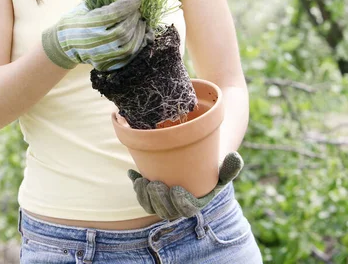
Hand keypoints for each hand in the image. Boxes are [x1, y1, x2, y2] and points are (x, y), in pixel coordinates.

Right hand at [42, 0, 153, 69]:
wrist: (64, 45)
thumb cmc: (76, 21)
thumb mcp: (85, 6)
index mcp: (88, 24)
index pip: (115, 13)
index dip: (129, 4)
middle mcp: (95, 41)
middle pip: (124, 29)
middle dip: (135, 16)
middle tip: (139, 9)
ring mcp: (101, 56)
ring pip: (129, 45)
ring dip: (139, 31)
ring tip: (141, 21)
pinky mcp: (107, 64)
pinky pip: (128, 56)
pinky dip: (138, 44)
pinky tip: (141, 34)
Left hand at [128, 151, 243, 219]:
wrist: (198, 161)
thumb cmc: (212, 165)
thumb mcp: (223, 167)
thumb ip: (230, 166)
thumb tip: (236, 157)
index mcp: (197, 202)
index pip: (188, 209)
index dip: (181, 203)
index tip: (176, 190)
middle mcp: (179, 205)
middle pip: (167, 211)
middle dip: (159, 201)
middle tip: (155, 185)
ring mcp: (165, 199)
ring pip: (152, 206)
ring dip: (144, 197)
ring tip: (142, 182)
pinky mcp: (153, 191)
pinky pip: (142, 195)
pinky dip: (136, 184)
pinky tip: (133, 173)